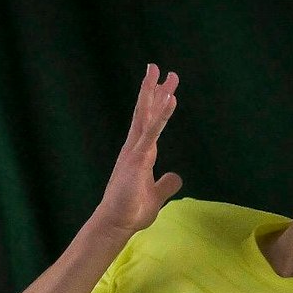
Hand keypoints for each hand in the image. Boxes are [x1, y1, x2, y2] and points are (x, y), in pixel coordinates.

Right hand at [91, 65, 183, 233]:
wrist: (116, 224)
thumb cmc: (131, 211)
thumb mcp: (156, 196)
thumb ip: (166, 184)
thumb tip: (176, 176)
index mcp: (140, 154)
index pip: (150, 123)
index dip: (157, 104)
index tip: (164, 87)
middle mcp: (135, 147)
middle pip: (145, 112)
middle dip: (153, 90)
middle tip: (159, 68)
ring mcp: (135, 151)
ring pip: (146, 116)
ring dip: (155, 93)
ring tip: (162, 73)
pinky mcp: (137, 159)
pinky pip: (152, 132)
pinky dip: (161, 115)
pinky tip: (169, 100)